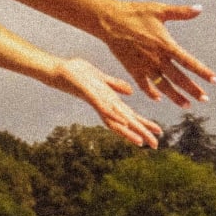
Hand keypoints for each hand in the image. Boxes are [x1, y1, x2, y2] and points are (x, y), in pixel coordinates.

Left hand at [45, 57, 161, 146]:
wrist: (56, 69)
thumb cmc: (76, 73)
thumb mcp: (101, 78)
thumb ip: (116, 85)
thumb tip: (131, 92)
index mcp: (110, 101)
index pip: (130, 116)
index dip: (145, 124)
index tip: (159, 132)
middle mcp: (105, 105)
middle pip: (127, 123)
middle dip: (142, 134)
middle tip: (156, 146)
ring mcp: (97, 102)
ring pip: (116, 120)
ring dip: (129, 132)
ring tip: (141, 142)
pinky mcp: (89, 96)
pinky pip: (103, 108)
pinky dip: (112, 116)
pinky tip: (122, 122)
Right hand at [93, 0, 214, 107]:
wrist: (108, 19)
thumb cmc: (135, 12)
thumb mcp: (159, 10)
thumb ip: (181, 12)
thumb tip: (200, 8)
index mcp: (165, 45)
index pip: (189, 62)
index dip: (203, 71)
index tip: (215, 80)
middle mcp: (157, 58)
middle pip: (179, 78)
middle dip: (193, 90)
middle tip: (205, 99)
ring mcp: (144, 65)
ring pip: (163, 85)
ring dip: (176, 97)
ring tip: (187, 105)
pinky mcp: (132, 68)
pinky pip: (144, 84)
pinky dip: (151, 92)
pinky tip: (159, 99)